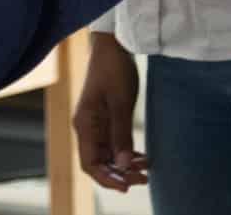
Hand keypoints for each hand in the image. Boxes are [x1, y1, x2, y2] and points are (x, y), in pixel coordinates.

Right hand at [72, 33, 147, 192]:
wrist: (113, 45)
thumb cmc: (114, 69)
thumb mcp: (121, 102)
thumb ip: (121, 134)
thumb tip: (123, 165)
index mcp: (84, 125)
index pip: (90, 164)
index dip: (107, 178)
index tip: (127, 186)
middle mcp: (87, 128)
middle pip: (99, 162)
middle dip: (120, 174)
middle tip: (144, 179)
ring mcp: (96, 124)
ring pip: (108, 154)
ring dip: (125, 165)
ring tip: (146, 170)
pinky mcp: (105, 118)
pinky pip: (113, 143)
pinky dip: (126, 152)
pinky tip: (141, 157)